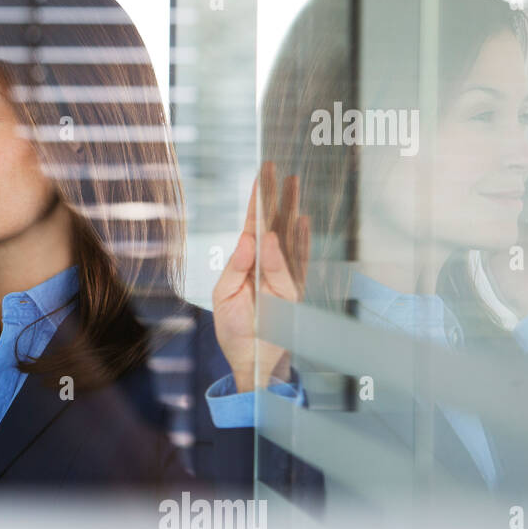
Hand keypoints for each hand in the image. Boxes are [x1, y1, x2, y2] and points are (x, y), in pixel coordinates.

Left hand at [212, 161, 309, 392]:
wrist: (250, 359)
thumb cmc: (235, 327)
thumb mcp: (225, 295)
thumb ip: (237, 267)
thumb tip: (249, 238)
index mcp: (248, 264)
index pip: (252, 228)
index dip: (255, 204)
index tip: (259, 177)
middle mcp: (267, 266)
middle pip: (273, 225)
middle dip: (275, 198)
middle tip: (277, 169)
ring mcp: (283, 276)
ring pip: (288, 238)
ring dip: (289, 211)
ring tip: (292, 185)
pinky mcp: (294, 292)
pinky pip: (299, 263)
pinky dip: (300, 243)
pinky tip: (302, 221)